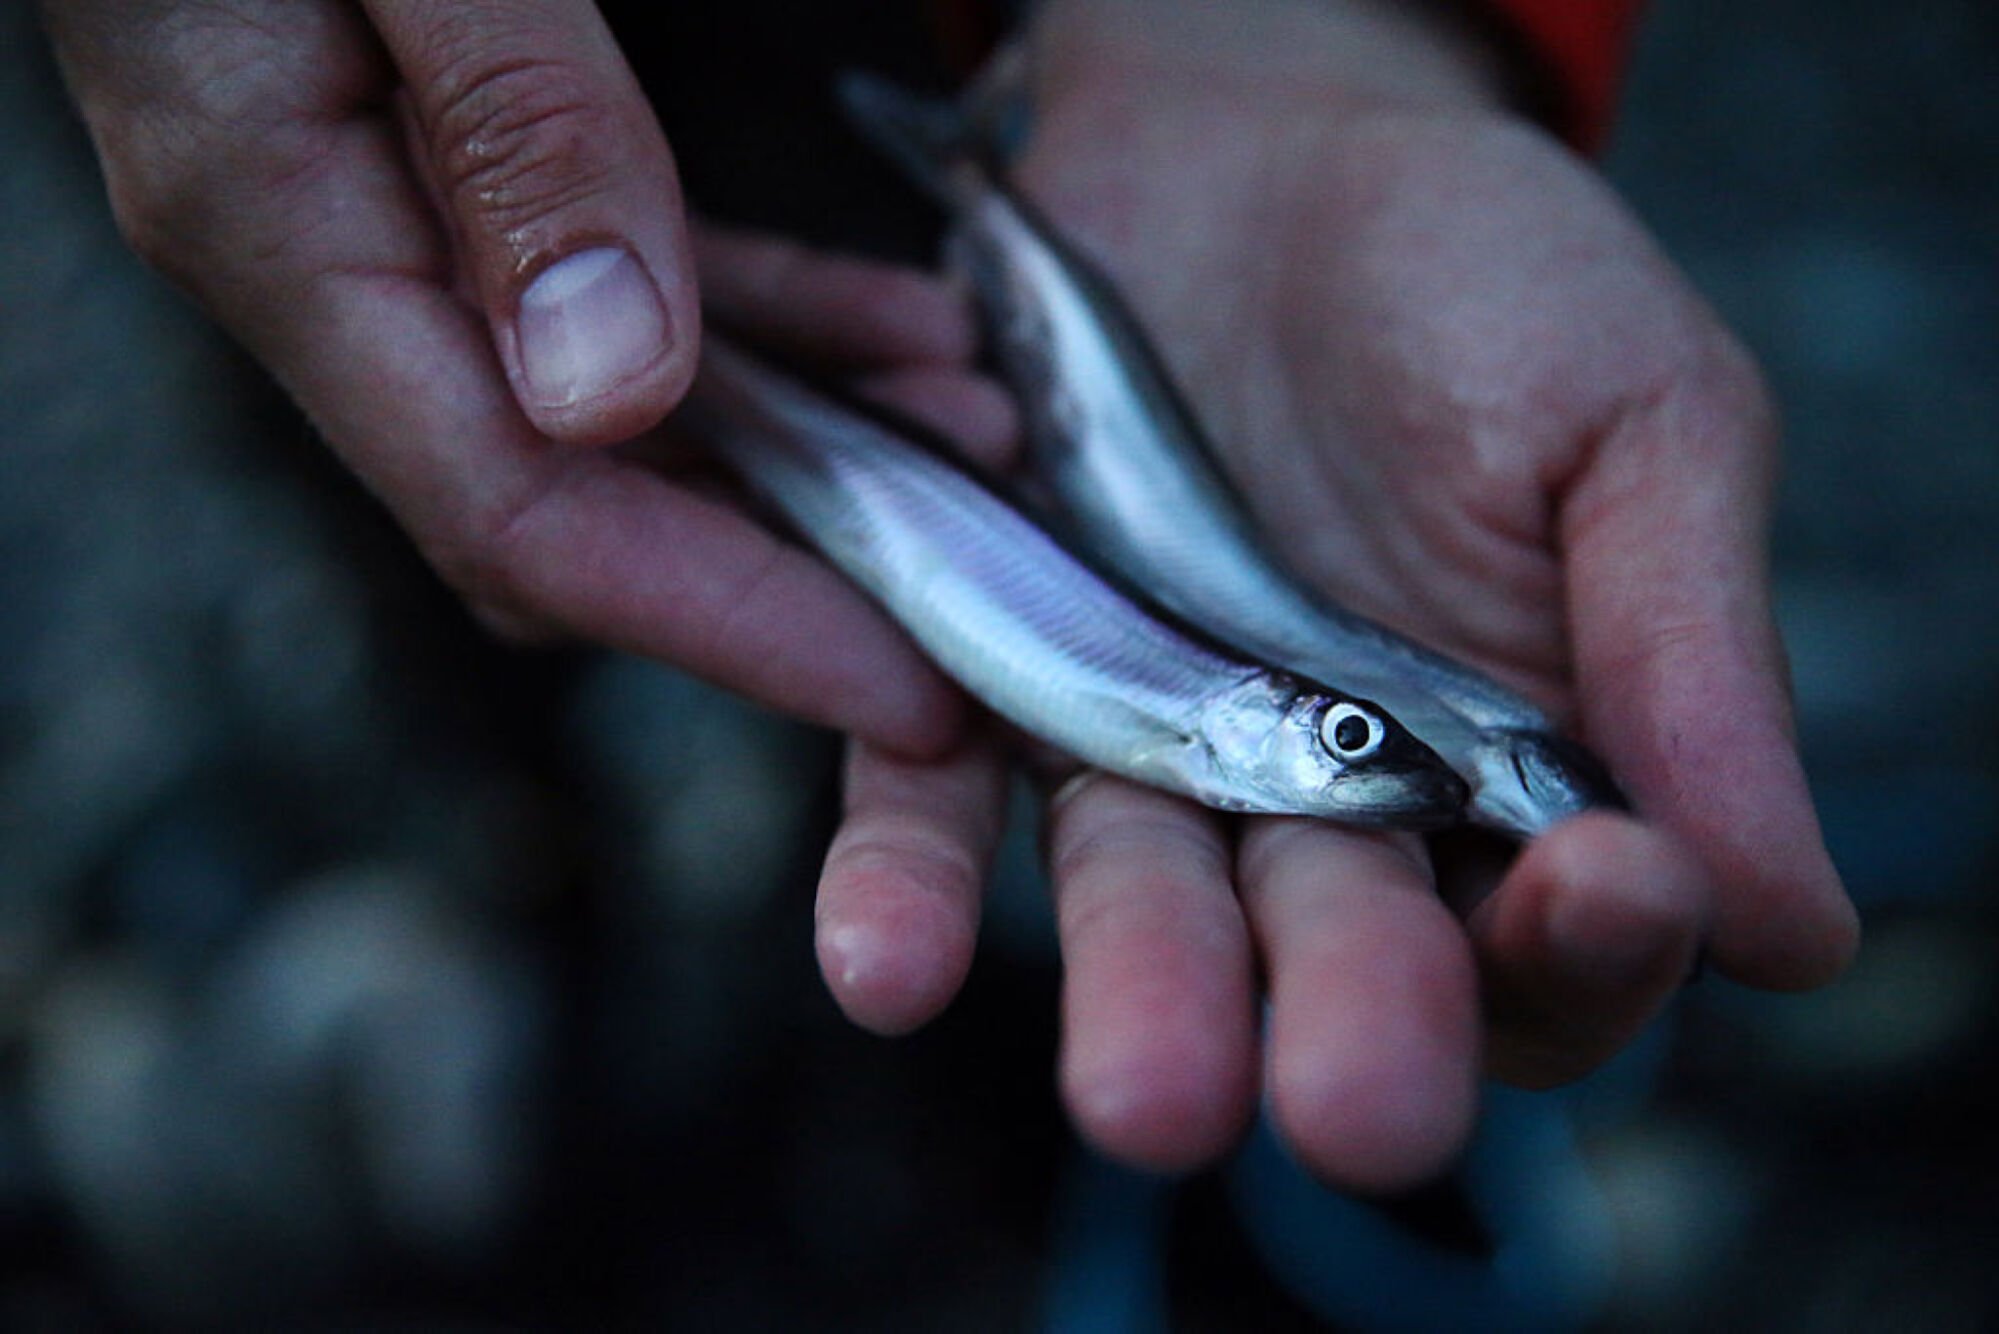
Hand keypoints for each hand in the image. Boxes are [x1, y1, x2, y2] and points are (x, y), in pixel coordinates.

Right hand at [41, 0, 980, 754]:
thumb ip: (509, 133)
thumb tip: (614, 384)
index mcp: (281, 222)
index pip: (521, 519)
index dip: (728, 624)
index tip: (905, 686)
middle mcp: (327, 256)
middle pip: (575, 511)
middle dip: (784, 571)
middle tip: (980, 585)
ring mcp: (385, 219)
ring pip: (618, 422)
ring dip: (808, 448)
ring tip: (974, 432)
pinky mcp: (449, 170)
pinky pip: (622, 304)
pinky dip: (774, 335)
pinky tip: (894, 333)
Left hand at [811, 0, 1857, 1189]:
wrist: (1258, 141)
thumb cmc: (1484, 276)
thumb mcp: (1637, 424)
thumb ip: (1689, 661)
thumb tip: (1796, 936)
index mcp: (1514, 772)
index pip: (1564, 931)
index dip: (1594, 939)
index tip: (1609, 882)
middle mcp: (1324, 801)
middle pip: (1342, 957)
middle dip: (1352, 1027)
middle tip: (1348, 1108)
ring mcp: (1147, 748)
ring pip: (1143, 904)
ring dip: (1139, 996)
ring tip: (1138, 1096)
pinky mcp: (989, 676)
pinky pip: (938, 799)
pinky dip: (911, 879)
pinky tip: (888, 959)